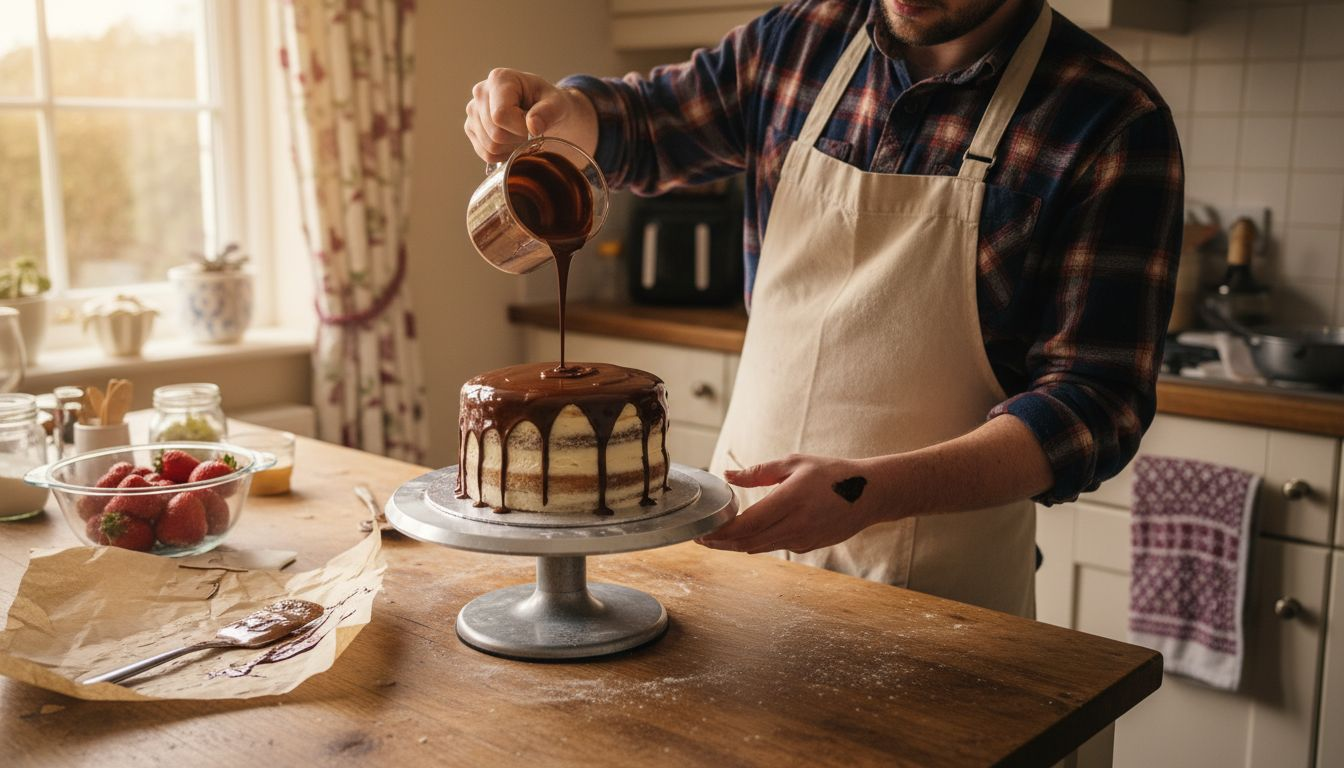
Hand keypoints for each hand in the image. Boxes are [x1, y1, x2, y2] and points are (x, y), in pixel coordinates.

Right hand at [463, 68, 596, 162]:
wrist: (542, 108)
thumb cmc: (549, 103)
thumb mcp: (557, 104)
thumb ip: (548, 112)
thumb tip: (532, 126)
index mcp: (500, 79)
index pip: (500, 116)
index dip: (520, 128)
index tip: (533, 125)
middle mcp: (480, 92)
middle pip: (494, 133)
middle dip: (517, 138)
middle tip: (529, 130)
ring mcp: (472, 111)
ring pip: (490, 146)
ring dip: (511, 147)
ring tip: (521, 133)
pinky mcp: (471, 127)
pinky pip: (485, 153)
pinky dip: (502, 154)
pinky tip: (512, 141)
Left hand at [697, 454, 881, 554]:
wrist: (871, 494)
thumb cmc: (832, 474)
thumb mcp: (795, 463)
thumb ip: (759, 472)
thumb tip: (727, 475)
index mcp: (791, 500)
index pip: (747, 525)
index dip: (720, 532)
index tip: (701, 531)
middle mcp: (796, 525)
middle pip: (748, 542)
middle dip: (721, 543)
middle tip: (700, 538)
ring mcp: (803, 540)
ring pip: (760, 548)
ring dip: (736, 545)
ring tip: (715, 538)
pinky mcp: (808, 546)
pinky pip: (776, 545)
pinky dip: (758, 541)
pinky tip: (747, 534)